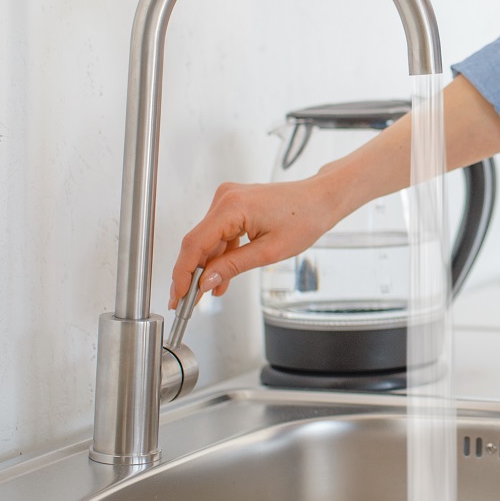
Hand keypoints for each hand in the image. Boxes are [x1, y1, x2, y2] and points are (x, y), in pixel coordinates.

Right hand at [169, 178, 346, 306]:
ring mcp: (228, 200)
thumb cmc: (305, 218)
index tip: (178, 295)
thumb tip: (206, 281)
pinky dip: (220, 255)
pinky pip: (219, 234)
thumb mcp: (269, 252)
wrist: (321, 200)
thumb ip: (233, 266)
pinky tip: (221, 277)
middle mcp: (225, 198)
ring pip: (207, 240)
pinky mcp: (233, 205)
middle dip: (192, 274)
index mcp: (232, 206)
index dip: (183, 273)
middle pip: (197, 242)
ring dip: (207, 267)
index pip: (194, 243)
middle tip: (186, 302)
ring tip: (205, 294)